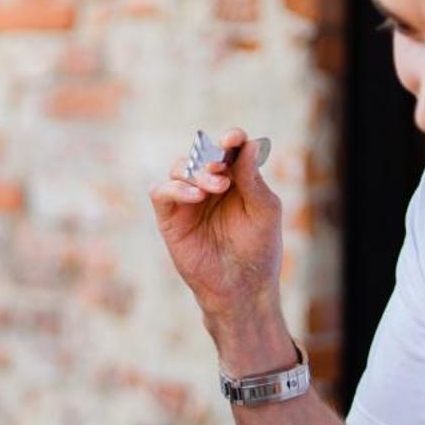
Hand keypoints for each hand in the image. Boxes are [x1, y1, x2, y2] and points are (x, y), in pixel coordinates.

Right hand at [151, 129, 284, 335]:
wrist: (242, 287)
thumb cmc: (258, 249)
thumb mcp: (264, 210)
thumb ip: (252, 178)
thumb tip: (247, 144)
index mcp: (235, 179)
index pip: (229, 149)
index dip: (230, 139)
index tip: (234, 137)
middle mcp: (209, 185)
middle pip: (201, 154)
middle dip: (211, 156)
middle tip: (222, 169)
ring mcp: (187, 200)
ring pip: (180, 168)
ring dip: (196, 171)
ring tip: (216, 186)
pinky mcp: (170, 218)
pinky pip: (161, 191)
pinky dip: (175, 188)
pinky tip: (197, 196)